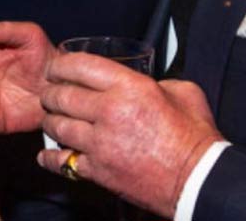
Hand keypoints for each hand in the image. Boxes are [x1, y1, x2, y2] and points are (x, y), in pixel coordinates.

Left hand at [35, 53, 221, 217]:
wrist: (198, 181)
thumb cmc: (194, 138)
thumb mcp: (183, 92)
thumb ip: (158, 81)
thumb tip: (144, 81)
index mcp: (130, 87)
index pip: (80, 66)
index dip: (61, 65)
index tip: (56, 68)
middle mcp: (110, 112)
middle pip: (61, 96)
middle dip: (50, 93)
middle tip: (50, 95)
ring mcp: (100, 143)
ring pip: (56, 126)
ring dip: (50, 122)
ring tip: (53, 120)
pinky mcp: (97, 171)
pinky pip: (60, 161)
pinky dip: (50, 157)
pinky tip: (47, 154)